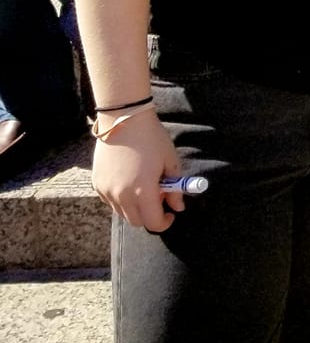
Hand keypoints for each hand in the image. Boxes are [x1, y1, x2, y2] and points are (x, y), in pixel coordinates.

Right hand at [91, 109, 183, 232]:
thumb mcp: (170, 162)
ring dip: (135, 208)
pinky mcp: (97, 183)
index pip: (154, 222)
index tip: (171, 213)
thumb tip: (178, 207)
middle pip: (137, 221)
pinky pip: (110, 202)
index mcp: (142, 192)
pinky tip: (130, 181)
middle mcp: (121, 196)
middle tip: (159, 195)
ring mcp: (106, 190)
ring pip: (122, 213)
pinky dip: (121, 200)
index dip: (165, 222)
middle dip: (150, 215)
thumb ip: (175, 188)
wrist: (124, 120)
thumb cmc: (151, 138)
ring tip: (145, 186)